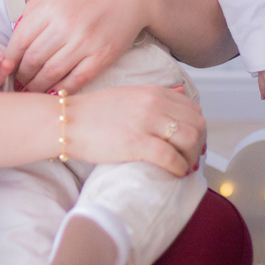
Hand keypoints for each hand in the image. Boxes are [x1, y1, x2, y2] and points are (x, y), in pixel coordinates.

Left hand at [4, 0, 147, 93]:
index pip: (19, 41)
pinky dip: (61, 89)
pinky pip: (76, 80)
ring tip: (31, 90)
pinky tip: (53, 92)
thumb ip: (36, 10)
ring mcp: (84, 43)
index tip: (6, 68)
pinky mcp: (102, 57)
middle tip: (17, 82)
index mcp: (49, 7)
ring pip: (50, 74)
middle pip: (32, 60)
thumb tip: (17, 36)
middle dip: (21, 75)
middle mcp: (64, 26)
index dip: (9, 59)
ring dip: (36, 86)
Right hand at [64, 85, 205, 177]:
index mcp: (154, 91)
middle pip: (197, 124)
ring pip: (190, 140)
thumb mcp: (128, 95)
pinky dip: (178, 168)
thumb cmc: (92, 112)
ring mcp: (146, 122)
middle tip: (189, 158)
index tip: (190, 143)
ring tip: (182, 167)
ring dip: (191, 157)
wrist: (66, 121)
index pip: (193, 109)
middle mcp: (154, 103)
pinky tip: (174, 173)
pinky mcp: (137, 143)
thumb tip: (179, 96)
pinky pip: (171, 157)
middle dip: (199, 145)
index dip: (197, 129)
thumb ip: (154, 97)